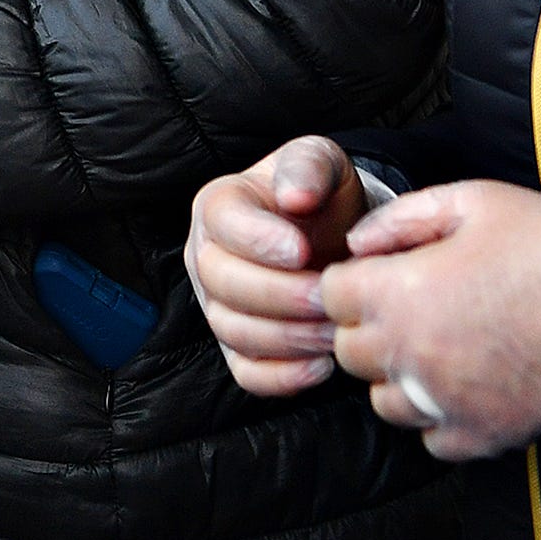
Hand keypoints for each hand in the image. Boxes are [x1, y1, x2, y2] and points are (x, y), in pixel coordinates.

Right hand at [189, 136, 372, 395]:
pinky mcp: (238, 347)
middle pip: (221, 283)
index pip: (221, 224)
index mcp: (218, 204)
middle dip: (280, 295)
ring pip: (233, 331)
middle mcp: (205, 255)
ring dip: (288, 337)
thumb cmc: (322, 196)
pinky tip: (322, 364)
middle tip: (329, 297)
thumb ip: (309, 167)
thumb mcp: (321, 162)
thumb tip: (295, 197)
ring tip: (335, 329)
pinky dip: (283, 376)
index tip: (302, 250)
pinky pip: (247, 373)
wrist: (334, 236)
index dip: (257, 241)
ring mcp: (216, 304)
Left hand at [317, 179, 540, 460]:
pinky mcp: (485, 433)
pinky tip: (462, 386)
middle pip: (349, 352)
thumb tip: (356, 244)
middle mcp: (412, 353)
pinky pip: (432, 439)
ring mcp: (446, 400)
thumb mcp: (469, 200)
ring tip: (438, 346)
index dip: (352, 281)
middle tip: (410, 307)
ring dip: (398, 375)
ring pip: (384, 400)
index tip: (381, 276)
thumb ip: (399, 217)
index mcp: (400, 292)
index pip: (330, 297)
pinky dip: (437, 417)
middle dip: (369, 327)